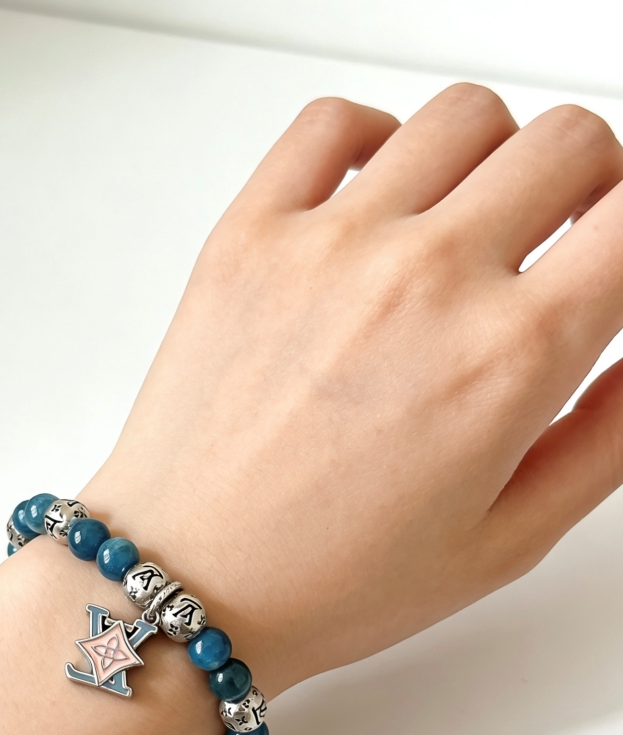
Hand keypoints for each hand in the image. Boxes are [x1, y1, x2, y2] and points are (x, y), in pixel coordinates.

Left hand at [82, 84, 622, 697]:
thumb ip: (605, 439)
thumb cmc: (327, 581)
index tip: (609, 265)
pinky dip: (376, 141)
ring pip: (462, 116)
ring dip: (492, 159)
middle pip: (566, 143)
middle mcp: (424, 278)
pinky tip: (378, 203)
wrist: (187, 584)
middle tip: (559, 244)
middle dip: (587, 188)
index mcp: (507, 358)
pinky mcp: (249, 236)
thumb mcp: (505, 542)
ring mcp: (329, 245)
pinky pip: (332, 122)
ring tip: (466, 227)